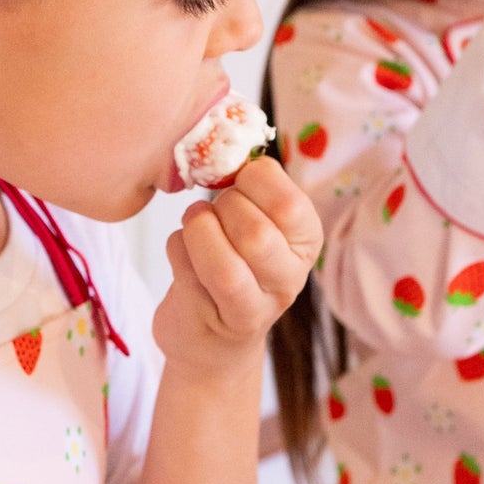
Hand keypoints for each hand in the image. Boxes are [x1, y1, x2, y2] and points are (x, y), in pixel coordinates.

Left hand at [152, 157, 321, 375]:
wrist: (211, 335)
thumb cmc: (233, 259)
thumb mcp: (255, 220)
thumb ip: (249, 189)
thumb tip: (225, 148)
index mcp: (306, 240)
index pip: (289, 203)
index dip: (253, 182)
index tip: (239, 182)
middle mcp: (290, 278)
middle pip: (255, 233)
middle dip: (221, 209)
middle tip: (214, 210)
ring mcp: (256, 308)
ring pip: (224, 265)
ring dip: (198, 232)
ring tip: (195, 226)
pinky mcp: (217, 324)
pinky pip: (188, 274)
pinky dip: (177, 250)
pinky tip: (182, 254)